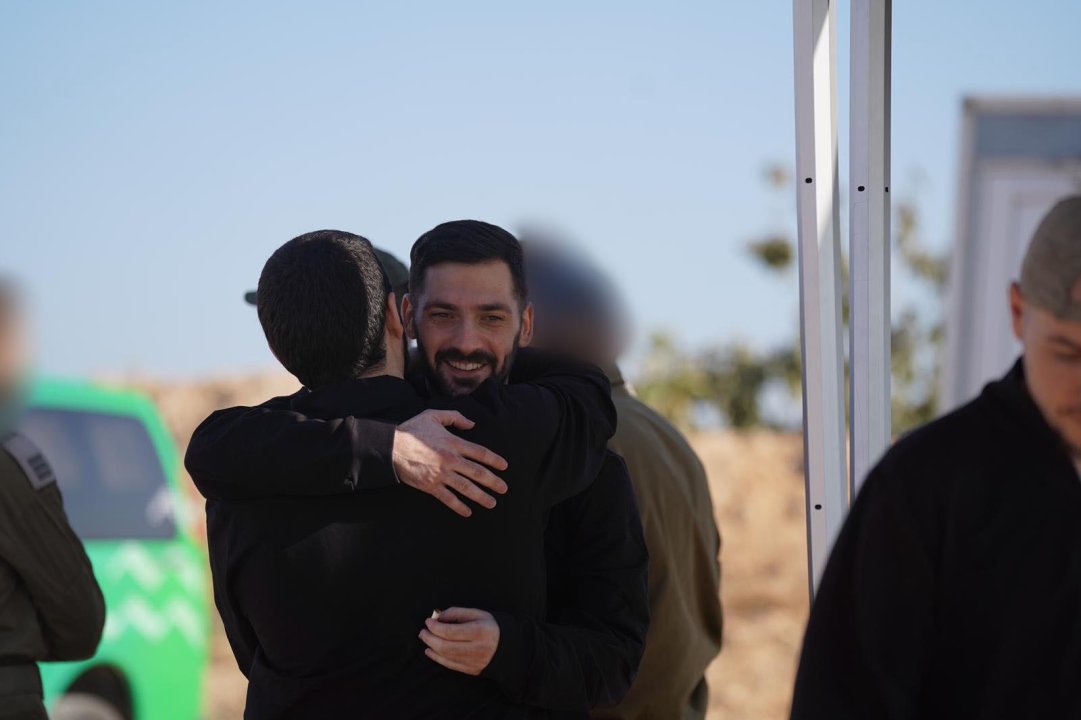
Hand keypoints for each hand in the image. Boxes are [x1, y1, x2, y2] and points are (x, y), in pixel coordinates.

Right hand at [393, 410, 508, 517]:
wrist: (391, 447)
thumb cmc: (412, 430)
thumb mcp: (433, 415)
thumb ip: (455, 418)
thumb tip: (472, 425)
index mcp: (452, 442)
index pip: (479, 453)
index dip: (494, 460)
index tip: (504, 466)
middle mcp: (449, 460)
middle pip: (477, 472)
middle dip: (493, 482)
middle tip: (504, 489)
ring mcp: (440, 474)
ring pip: (466, 488)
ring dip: (480, 496)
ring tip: (492, 503)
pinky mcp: (430, 486)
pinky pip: (447, 498)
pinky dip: (458, 506)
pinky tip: (468, 512)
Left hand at [419, 607, 499, 675]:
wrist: (508, 647)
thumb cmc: (490, 626)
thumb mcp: (477, 613)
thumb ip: (456, 613)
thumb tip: (437, 618)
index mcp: (480, 631)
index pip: (450, 632)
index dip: (435, 627)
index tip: (428, 621)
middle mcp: (478, 648)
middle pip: (446, 646)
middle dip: (430, 638)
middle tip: (423, 632)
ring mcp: (475, 662)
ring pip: (447, 657)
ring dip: (432, 648)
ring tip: (425, 639)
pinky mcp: (473, 670)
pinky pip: (451, 665)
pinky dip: (438, 658)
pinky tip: (430, 651)